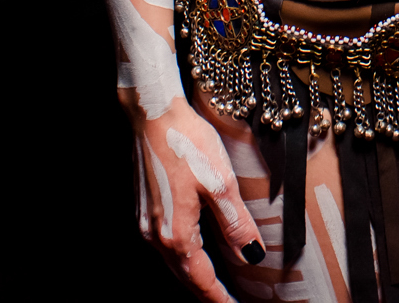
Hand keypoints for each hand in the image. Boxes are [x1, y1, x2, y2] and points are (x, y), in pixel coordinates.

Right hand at [132, 100, 265, 301]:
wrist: (153, 114)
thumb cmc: (187, 143)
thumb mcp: (222, 185)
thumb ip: (236, 225)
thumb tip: (253, 257)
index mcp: (176, 234)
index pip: (201, 280)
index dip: (220, 298)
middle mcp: (156, 235)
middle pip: (185, 276)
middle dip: (207, 291)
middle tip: (230, 301)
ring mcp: (147, 222)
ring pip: (174, 261)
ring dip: (196, 275)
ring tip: (218, 283)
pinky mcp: (145, 208)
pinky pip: (167, 243)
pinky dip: (184, 256)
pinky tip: (197, 250)